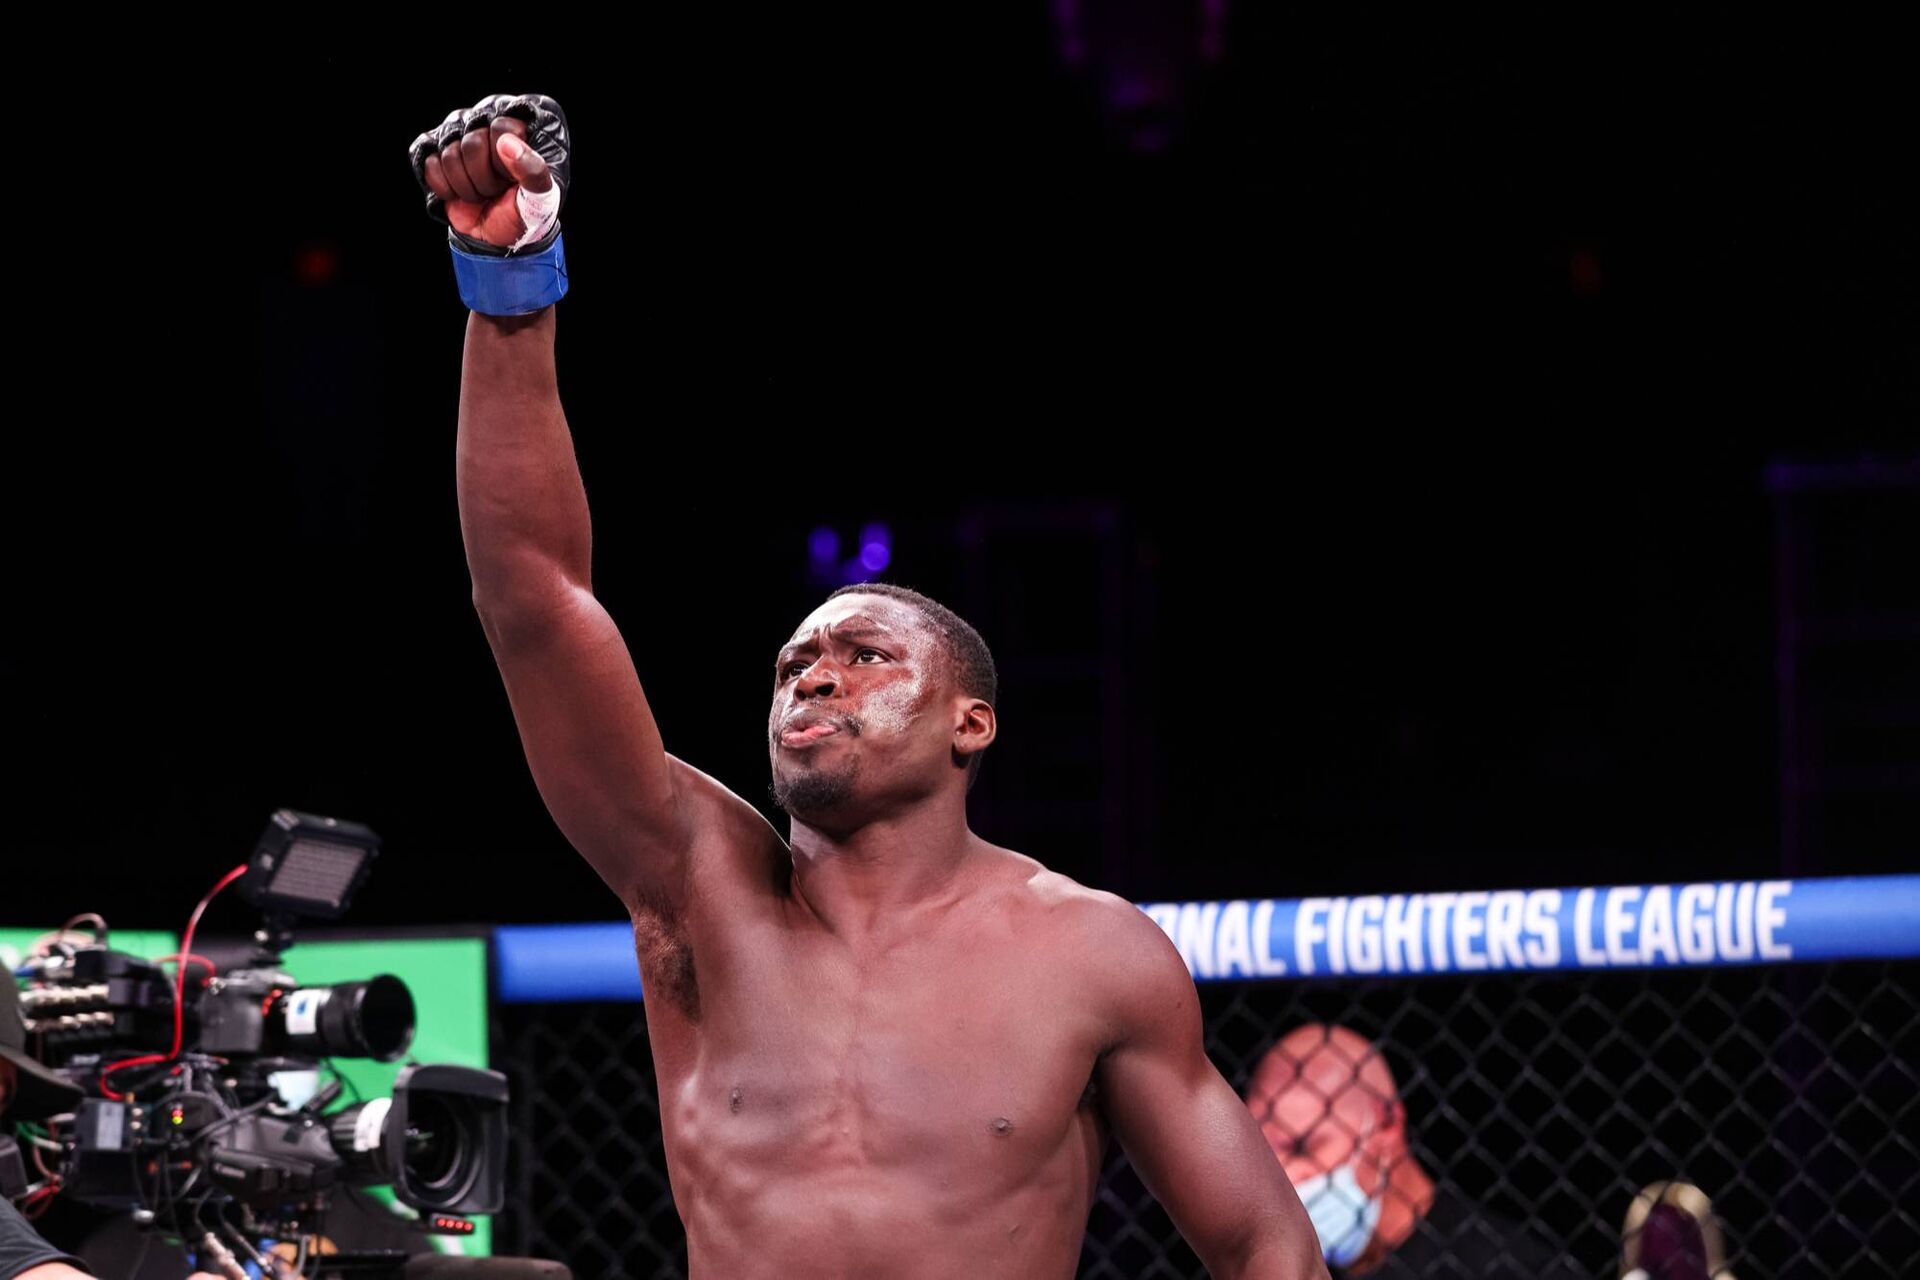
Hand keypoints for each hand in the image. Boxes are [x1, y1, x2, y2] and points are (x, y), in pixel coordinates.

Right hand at [408, 94, 569, 249]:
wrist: (502, 233)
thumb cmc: (527, 209)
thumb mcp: (542, 195)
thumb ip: (533, 169)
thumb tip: (505, 142)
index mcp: (517, 125)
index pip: (500, 129)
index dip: (504, 162)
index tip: (513, 178)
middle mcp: (486, 121)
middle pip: (472, 143)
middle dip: (485, 179)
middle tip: (497, 189)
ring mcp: (458, 134)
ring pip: (449, 154)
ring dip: (467, 187)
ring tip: (482, 192)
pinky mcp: (436, 151)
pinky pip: (430, 165)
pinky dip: (446, 189)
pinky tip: (460, 193)